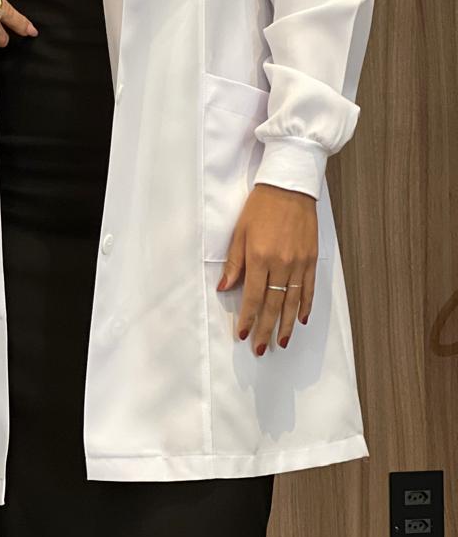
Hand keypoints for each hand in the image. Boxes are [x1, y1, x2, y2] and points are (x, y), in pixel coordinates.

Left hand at [218, 183, 318, 355]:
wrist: (289, 187)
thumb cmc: (260, 207)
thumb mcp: (239, 231)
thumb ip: (234, 262)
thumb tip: (225, 287)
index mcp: (259, 257)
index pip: (253, 297)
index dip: (247, 318)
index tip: (242, 335)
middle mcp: (281, 264)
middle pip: (274, 305)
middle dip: (266, 329)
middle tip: (260, 349)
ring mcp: (299, 263)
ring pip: (293, 302)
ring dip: (287, 325)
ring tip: (281, 342)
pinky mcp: (311, 259)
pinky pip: (309, 289)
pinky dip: (305, 306)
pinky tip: (301, 319)